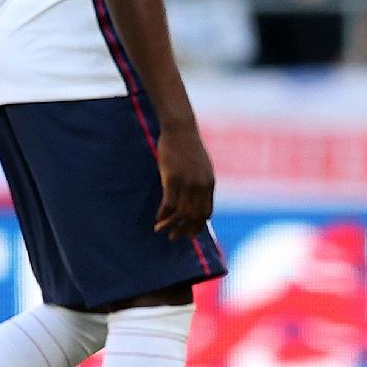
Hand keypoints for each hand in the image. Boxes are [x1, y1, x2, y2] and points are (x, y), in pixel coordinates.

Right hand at [153, 123, 215, 239]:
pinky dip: (163, 215)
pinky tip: (157, 218)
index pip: (207, 212)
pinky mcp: (172, 179)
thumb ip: (201, 181)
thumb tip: (197, 196)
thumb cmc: (188, 146)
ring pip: (181, 213)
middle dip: (184, 230)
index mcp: (209, 183)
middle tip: (174, 237)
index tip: (188, 232)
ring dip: (171, 225)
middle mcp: (201, 186)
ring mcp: (187, 183)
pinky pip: (168, 204)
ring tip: (161, 230)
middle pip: (194, 216)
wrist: (181, 129)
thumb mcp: (201, 166)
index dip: (198, 225)